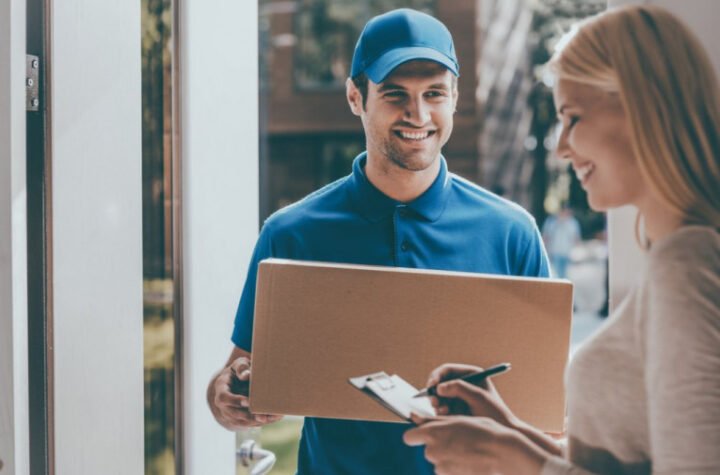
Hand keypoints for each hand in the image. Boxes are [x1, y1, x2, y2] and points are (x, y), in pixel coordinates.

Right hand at [209, 356, 282, 429]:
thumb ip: (242, 367)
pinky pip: (248, 424)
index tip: (248, 401)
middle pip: (233, 414)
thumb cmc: (239, 371)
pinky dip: (260, 422)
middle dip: (248, 416)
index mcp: (221, 388)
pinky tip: (273, 418)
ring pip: (241, 422)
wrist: (234, 382)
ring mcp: (228, 414)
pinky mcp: (237, 420)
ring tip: (271, 418)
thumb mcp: (239, 365)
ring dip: (256, 422)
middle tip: (262, 416)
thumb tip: (247, 375)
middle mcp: (222, 404)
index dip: (235, 401)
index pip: (224, 397)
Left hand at [403, 414, 547, 474]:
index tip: (425, 434)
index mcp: (432, 433)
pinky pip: (447, 472)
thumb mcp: (458, 420)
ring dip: (447, 458)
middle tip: (457, 441)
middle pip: (427, 450)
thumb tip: (415, 417)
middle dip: (437, 446)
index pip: (409, 437)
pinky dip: (455, 468)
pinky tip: (469, 462)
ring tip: (467, 452)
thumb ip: (434, 420)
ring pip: (438, 462)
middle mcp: (433, 451)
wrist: (503, 454)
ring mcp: (442, 467)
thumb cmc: (483, 432)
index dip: (417, 435)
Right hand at [426, 363, 517, 428]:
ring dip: (437, 402)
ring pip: (439, 395)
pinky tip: (446, 416)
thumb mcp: (478, 398)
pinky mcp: (455, 409)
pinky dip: (440, 411)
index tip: (432, 385)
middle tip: (434, 402)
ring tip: (443, 411)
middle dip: (434, 391)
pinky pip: (441, 407)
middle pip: (440, 382)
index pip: (447, 370)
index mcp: (471, 374)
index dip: (437, 376)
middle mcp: (463, 383)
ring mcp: (459, 396)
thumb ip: (459, 388)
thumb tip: (439, 387)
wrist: (502, 431)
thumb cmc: (494, 412)